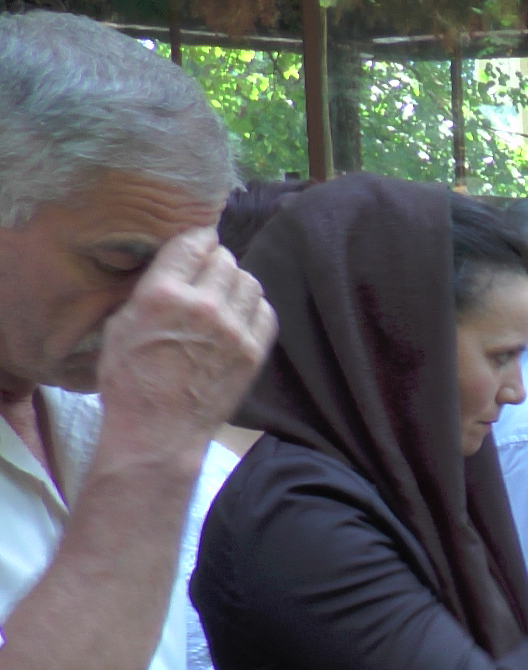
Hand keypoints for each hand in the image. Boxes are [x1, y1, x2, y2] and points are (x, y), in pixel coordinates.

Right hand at [94, 228, 276, 465]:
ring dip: (236, 282)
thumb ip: (150, 289)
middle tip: (207, 272)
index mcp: (163, 294)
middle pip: (225, 260)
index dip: (197, 238)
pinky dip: (254, 306)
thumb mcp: (121, 324)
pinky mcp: (253, 352)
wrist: (159, 430)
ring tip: (222, 293)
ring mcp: (233, 330)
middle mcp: (203, 306)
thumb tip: (174, 264)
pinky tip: (239, 314)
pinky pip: (265, 311)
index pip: (193, 243)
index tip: (199, 241)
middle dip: (215, 260)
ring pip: (249, 282)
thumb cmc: (130, 379)